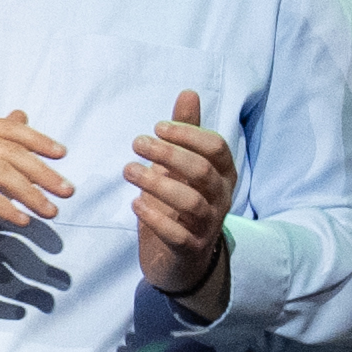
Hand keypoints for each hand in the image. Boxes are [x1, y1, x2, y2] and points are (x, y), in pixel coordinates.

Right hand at [0, 110, 68, 261]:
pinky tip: (21, 220)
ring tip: (50, 211)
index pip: (6, 129)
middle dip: (42, 172)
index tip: (63, 155)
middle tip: (67, 191)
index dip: (37, 140)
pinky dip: (5, 207)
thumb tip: (21, 116)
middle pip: (7, 151)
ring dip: (30, 193)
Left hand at [121, 89, 244, 308]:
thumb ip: (187, 132)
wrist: (182, 259)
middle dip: (169, 154)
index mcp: (223, 174)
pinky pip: (177, 234)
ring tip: (128, 170)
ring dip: (157, 183)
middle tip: (137, 143)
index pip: (216, 147)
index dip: (188, 134)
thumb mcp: (183, 166)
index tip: (157, 127)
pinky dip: (155, 218)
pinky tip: (135, 204)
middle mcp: (221, 198)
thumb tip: (188, 92)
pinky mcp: (190, 248)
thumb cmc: (181, 204)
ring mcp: (207, 224)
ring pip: (191, 201)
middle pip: (202, 171)